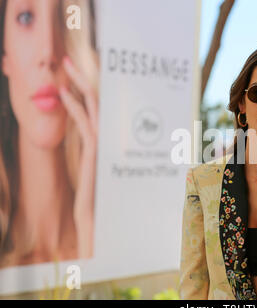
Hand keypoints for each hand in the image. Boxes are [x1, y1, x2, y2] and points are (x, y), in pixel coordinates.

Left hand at [59, 56, 97, 258]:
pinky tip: (62, 93)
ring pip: (93, 105)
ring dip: (78, 84)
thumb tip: (93, 135)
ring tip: (66, 67)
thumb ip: (97, 149)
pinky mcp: (95, 149)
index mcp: (109, 138)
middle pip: (97, 100)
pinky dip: (73, 105)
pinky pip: (84, 121)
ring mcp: (103, 141)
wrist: (98, 213)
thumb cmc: (98, 193)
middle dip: (83, 78)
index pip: (101, 107)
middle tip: (70, 61)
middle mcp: (109, 136)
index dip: (89, 88)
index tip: (79, 75)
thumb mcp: (96, 166)